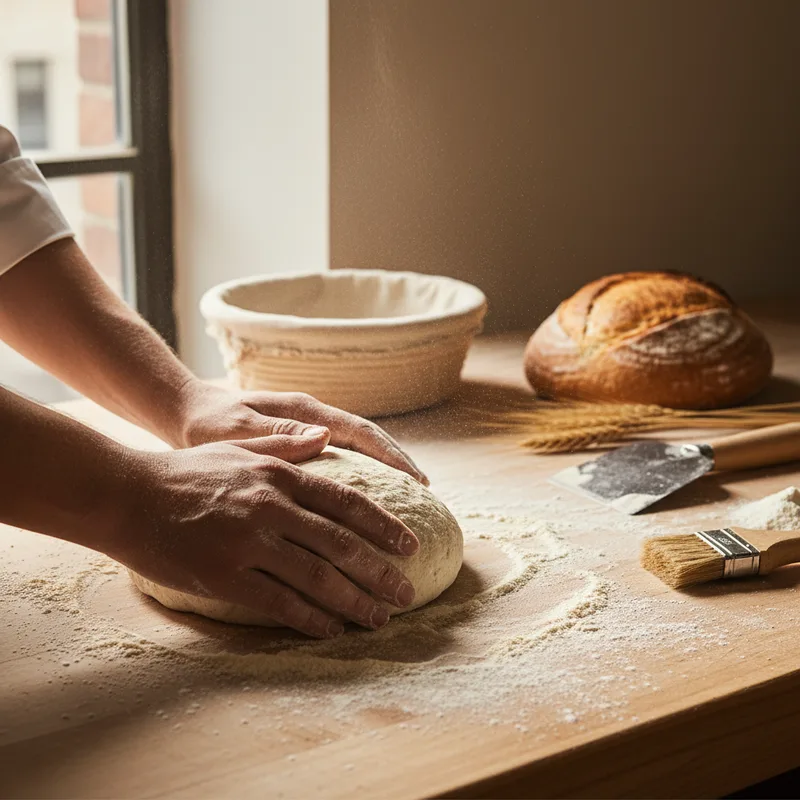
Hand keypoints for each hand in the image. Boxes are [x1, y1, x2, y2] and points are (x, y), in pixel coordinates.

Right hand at [112, 431, 418, 637]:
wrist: (127, 496)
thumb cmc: (185, 472)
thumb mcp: (238, 447)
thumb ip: (285, 445)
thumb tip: (327, 437)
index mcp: (279, 475)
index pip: (346, 502)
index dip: (383, 526)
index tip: (410, 545)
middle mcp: (271, 507)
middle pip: (341, 545)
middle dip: (380, 572)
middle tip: (407, 593)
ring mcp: (249, 543)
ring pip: (317, 578)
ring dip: (355, 601)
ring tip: (380, 617)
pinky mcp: (226, 577)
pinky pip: (280, 602)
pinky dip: (311, 618)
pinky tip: (332, 629)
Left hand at [174, 382, 427, 484]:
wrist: (184, 413)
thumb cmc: (206, 426)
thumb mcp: (235, 433)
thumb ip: (277, 435)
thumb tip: (324, 438)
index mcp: (303, 412)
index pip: (361, 433)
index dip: (393, 457)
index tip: (419, 482)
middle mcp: (312, 418)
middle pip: (369, 441)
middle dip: (399, 466)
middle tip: (426, 497)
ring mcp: (308, 429)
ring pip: (358, 450)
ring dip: (384, 473)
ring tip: (406, 506)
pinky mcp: (299, 442)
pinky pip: (341, 460)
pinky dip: (361, 478)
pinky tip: (366, 504)